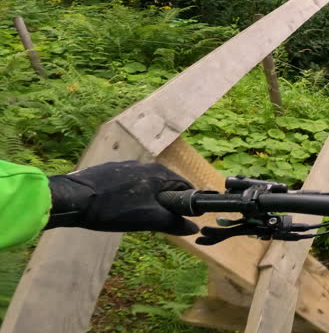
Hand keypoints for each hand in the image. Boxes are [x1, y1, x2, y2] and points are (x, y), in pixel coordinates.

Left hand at [46, 161, 198, 235]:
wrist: (72, 199)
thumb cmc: (114, 209)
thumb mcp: (148, 219)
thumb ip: (173, 223)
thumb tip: (193, 228)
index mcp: (158, 173)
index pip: (184, 186)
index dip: (187, 203)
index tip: (183, 218)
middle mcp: (145, 164)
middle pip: (165, 185)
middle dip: (165, 203)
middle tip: (156, 222)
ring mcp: (125, 166)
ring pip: (146, 185)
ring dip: (146, 200)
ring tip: (134, 217)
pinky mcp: (109, 170)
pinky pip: (128, 183)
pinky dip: (129, 196)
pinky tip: (117, 208)